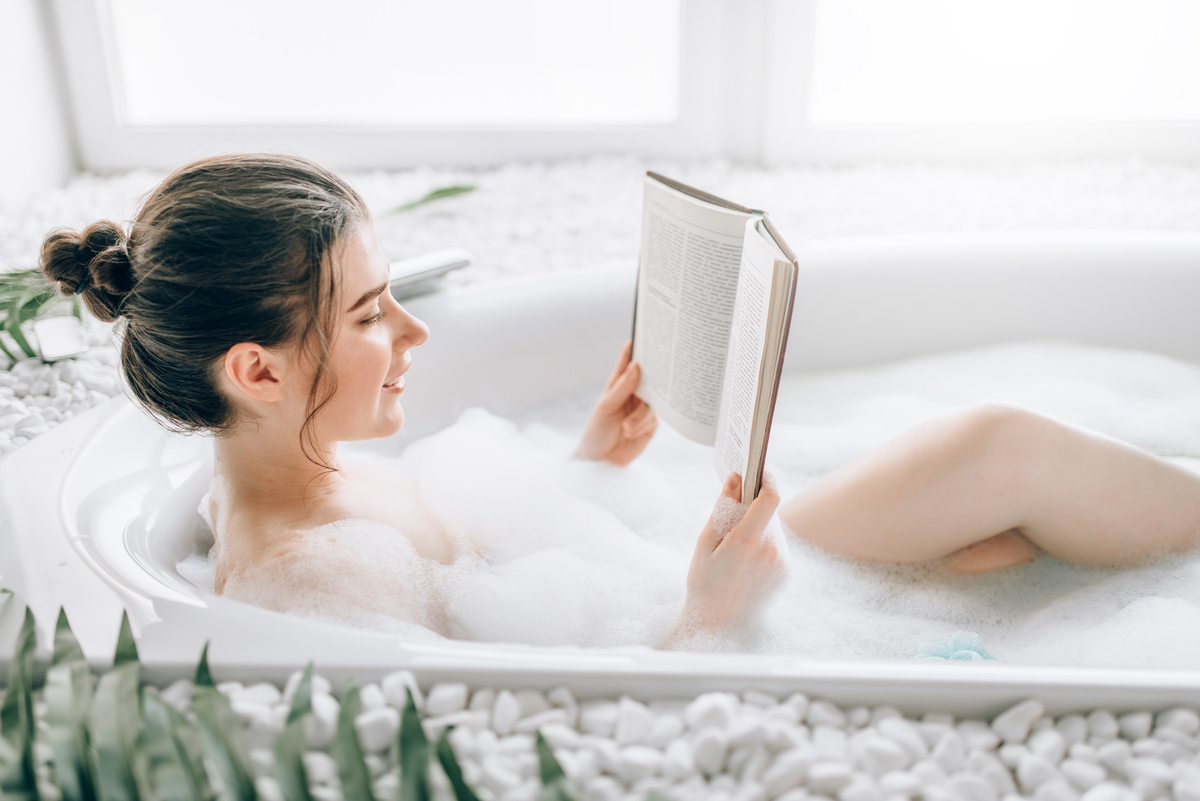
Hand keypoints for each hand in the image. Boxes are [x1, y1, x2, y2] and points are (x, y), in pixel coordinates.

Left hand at [575, 341, 657, 465]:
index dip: (636, 347)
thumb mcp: (606, 407)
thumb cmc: (597, 430)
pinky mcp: (651, 425)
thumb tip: (636, 366)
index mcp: (619, 384)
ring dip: (638, 416)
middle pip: (649, 379)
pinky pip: (654, 420)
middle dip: (653, 378)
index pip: (628, 362)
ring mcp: (643, 409)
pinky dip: (642, 426)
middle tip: (657, 373)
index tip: (644, 332)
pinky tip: (631, 433)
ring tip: (625, 427)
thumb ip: (622, 387)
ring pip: (652, 403)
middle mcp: (633, 394)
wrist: (601, 461)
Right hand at [678, 473, 785, 633]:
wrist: (718, 627)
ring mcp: (783, 564)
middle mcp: (772, 552)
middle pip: (769, 512)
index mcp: (748, 542)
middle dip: (753, 508)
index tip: (759, 469)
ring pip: (773, 528)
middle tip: (731, 518)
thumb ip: (723, 508)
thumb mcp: (705, 543)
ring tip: (734, 550)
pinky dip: (763, 544)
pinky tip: (744, 563)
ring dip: (758, 527)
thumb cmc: (704, 583)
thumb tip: (735, 478)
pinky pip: (776, 546)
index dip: (768, 477)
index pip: (771, 497)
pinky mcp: (787, 573)